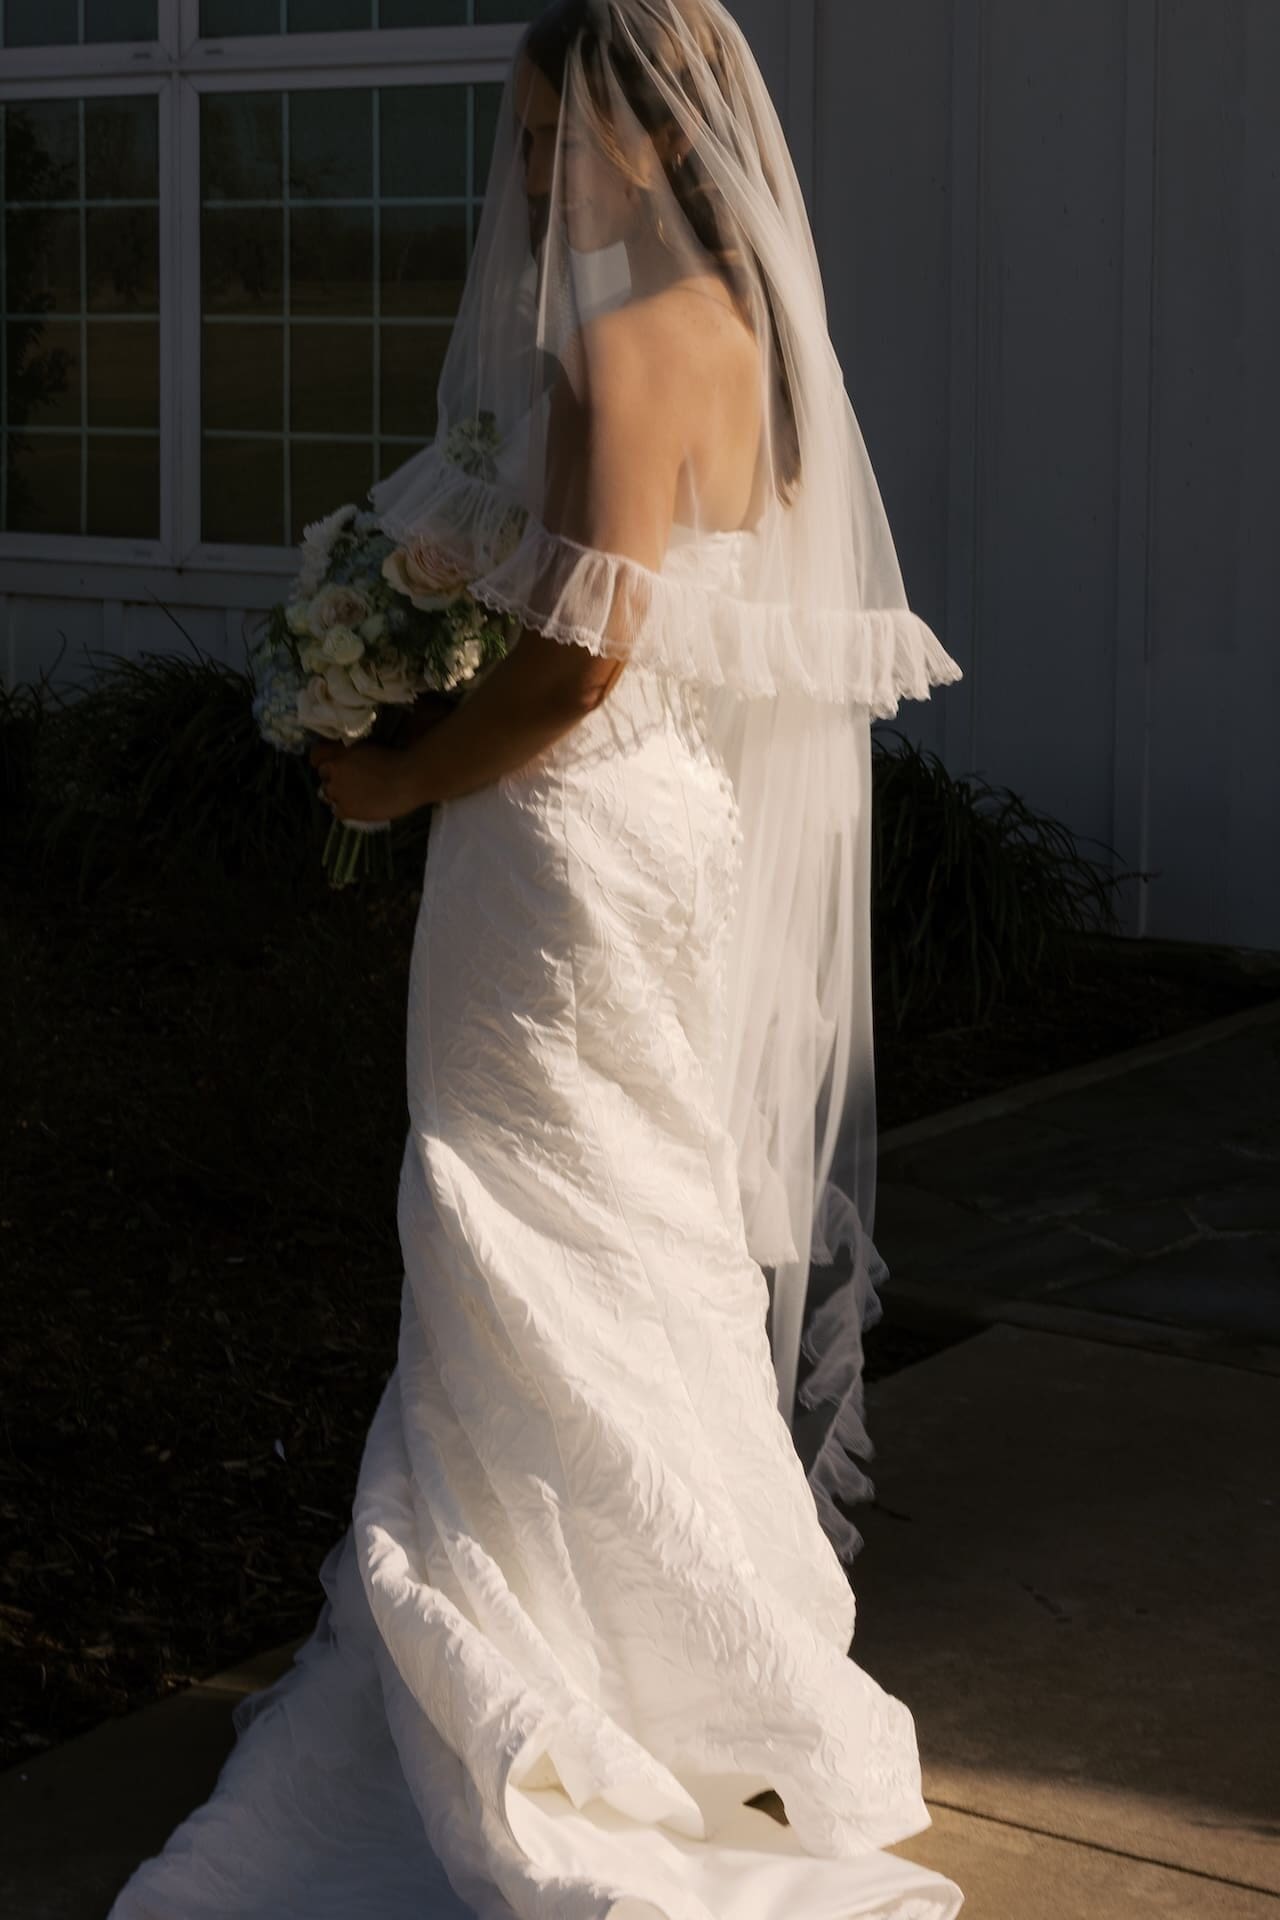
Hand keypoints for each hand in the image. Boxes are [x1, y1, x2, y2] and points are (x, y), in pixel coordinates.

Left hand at [309, 738, 423, 822]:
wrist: (408, 779)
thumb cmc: (396, 759)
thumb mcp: (369, 748)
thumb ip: (353, 754)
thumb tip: (349, 761)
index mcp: (339, 752)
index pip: (316, 756)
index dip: (323, 760)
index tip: (333, 764)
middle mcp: (333, 771)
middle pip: (323, 777)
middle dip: (333, 779)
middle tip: (350, 782)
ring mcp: (338, 792)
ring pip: (328, 795)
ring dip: (339, 795)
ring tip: (356, 797)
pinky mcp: (346, 810)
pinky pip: (337, 811)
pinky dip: (345, 809)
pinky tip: (359, 807)